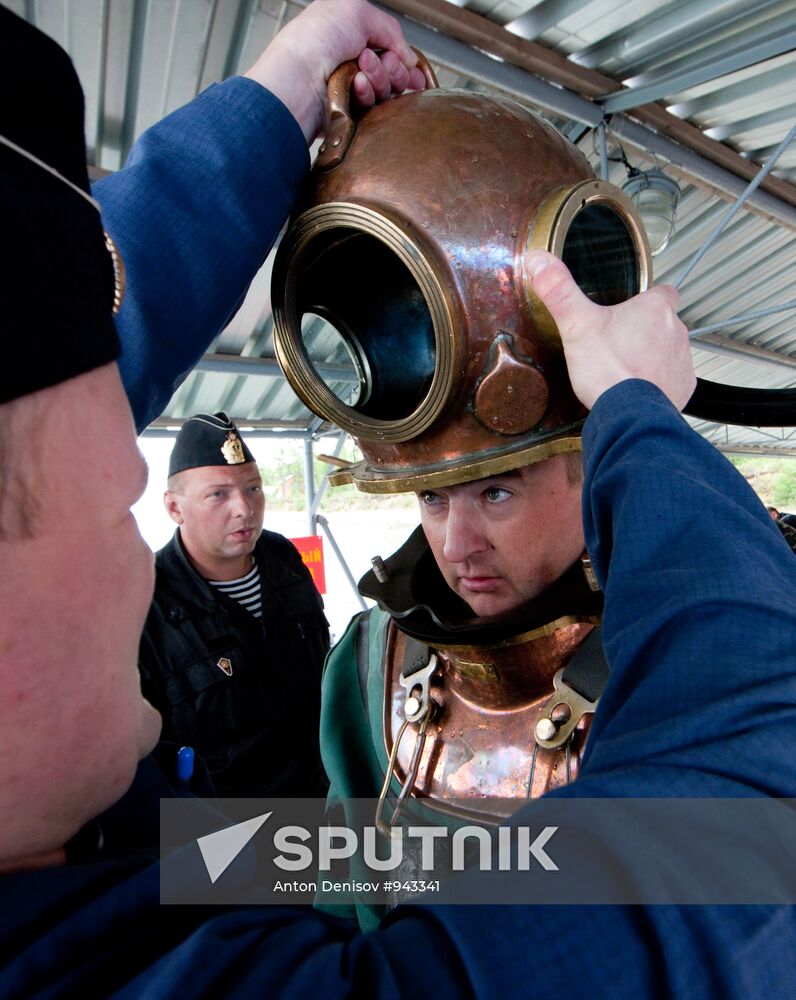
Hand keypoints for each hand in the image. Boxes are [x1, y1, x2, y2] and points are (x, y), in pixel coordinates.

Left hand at [244, 0, 425, 142]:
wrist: (297, 80)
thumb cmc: (315, 41)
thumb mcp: (358, 12)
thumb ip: (391, 29)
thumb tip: (408, 56)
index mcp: (350, 35)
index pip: (390, 49)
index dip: (403, 58)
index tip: (408, 63)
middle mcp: (351, 61)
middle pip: (393, 71)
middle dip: (391, 67)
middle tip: (370, 61)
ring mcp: (351, 89)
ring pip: (386, 90)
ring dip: (378, 78)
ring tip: (358, 73)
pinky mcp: (350, 112)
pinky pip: (374, 107)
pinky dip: (367, 94)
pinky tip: (354, 86)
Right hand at [526, 250, 695, 410]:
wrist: (630, 414)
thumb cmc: (608, 370)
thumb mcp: (577, 325)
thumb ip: (559, 291)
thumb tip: (539, 260)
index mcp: (655, 309)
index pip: (664, 291)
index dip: (649, 298)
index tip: (633, 307)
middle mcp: (677, 330)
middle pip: (664, 323)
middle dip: (646, 331)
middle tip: (617, 344)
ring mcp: (683, 360)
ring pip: (669, 350)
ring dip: (653, 356)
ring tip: (625, 368)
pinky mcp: (684, 387)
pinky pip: (674, 379)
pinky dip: (659, 382)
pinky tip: (638, 388)